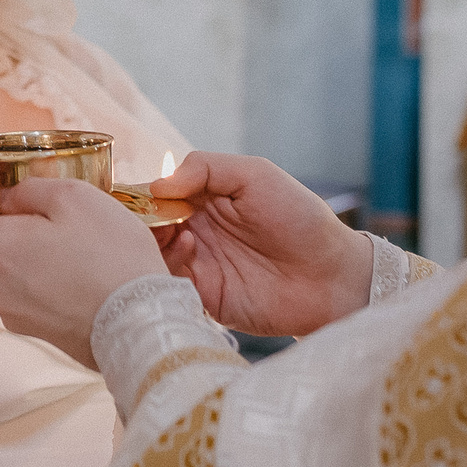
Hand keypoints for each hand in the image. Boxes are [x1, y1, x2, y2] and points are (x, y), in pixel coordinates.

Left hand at [0, 178, 164, 367]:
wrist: (138, 323)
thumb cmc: (107, 253)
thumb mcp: (72, 195)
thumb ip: (27, 189)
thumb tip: (4, 198)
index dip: (1, 209)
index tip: (34, 208)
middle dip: (21, 237)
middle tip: (66, 232)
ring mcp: (11, 315)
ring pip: (13, 276)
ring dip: (36, 265)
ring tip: (79, 260)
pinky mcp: (34, 335)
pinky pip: (32, 300)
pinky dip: (49, 291)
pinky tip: (81, 286)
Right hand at [148, 152, 373, 336]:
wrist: (332, 275)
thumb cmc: (300, 218)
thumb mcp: (255, 174)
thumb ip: (205, 168)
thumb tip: (159, 185)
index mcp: (202, 202)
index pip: (156, 197)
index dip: (141, 195)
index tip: (134, 192)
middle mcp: (194, 233)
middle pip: (147, 229)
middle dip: (141, 220)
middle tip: (148, 213)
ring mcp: (199, 267)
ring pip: (153, 257)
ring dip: (154, 241)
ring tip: (176, 230)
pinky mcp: (205, 298)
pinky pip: (172, 285)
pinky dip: (169, 266)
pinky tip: (191, 249)